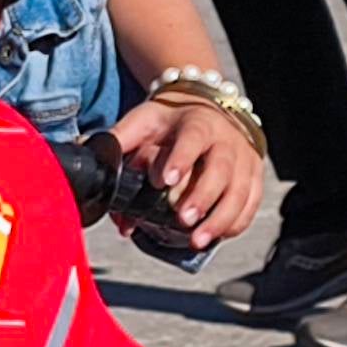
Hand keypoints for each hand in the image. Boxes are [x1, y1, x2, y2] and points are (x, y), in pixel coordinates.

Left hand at [109, 98, 264, 249]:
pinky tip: (219, 235)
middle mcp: (226, 140)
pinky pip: (250, 202)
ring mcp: (244, 159)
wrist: (207, 106)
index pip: (192, 139)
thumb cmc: (172, 120)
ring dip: (221, 218)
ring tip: (198, 240)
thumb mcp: (144, 120)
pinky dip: (237, 222)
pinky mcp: (254, 176)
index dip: (181, 159)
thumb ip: (119, 140)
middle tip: (183, 220)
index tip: (164, 181)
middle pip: (221, 169)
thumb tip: (92, 162)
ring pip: (239, 190)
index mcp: (198, 123)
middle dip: (203, 197)